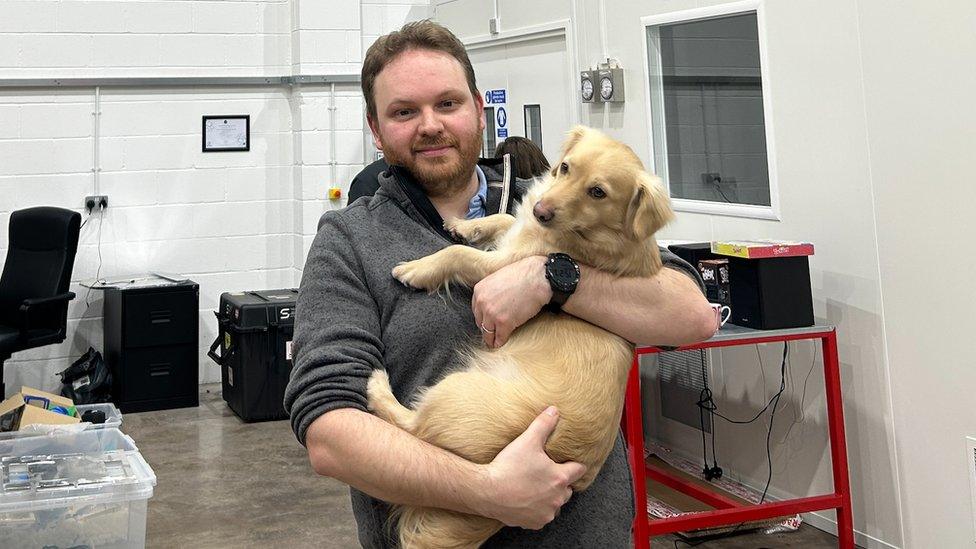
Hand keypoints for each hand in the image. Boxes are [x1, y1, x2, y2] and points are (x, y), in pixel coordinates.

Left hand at [472, 255, 550, 347]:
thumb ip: (492, 291)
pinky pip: (499, 337)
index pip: (476, 309)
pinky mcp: (504, 323)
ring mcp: (492, 313)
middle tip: (490, 332)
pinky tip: (501, 343)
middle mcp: (482, 302)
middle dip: (486, 327)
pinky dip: (500, 342)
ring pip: (487, 332)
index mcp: (479, 290)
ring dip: (491, 338)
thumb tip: (494, 302)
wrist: (537, 278)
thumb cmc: (523, 275)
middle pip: (480, 321)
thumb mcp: (499, 279)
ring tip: (493, 342)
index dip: (482, 317)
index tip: (486, 321)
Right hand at [477, 406, 586, 529]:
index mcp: (559, 478)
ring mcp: (546, 513)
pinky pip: (541, 517)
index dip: (573, 464)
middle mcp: (557, 498)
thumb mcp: (527, 440)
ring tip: (534, 487)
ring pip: (555, 504)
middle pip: (568, 489)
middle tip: (545, 473)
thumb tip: (554, 410)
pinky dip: (536, 510)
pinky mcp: (534, 523)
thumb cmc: (508, 466)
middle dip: (560, 482)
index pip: (579, 470)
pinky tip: (525, 499)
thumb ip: (543, 424)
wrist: (486, 491)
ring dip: (549, 497)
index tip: (566, 461)